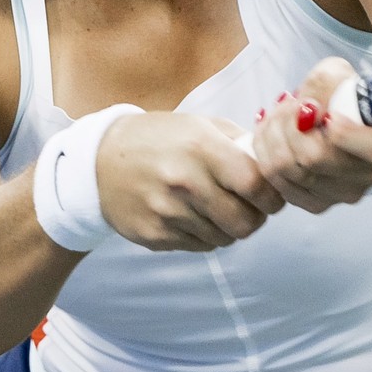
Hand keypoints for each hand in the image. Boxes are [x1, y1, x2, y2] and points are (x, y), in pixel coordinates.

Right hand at [96, 112, 285, 251]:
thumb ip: (238, 142)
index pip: (256, 185)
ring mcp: (168, 212)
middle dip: (255, 217)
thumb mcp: (198, 124)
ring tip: (217, 208)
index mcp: (201, 147)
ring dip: (229, 227)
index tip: (271, 196)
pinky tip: (193, 216)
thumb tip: (273, 163)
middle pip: (245, 221)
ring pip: (224, 238)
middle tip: (250, 208)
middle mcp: (185, 181)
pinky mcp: (155, 236)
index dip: (271, 196)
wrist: (99, 161)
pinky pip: (200, 246)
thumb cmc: (157, 139)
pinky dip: (205, 235)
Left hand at [251, 57, 371, 212]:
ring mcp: (345, 194)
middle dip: (288, 123)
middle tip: (286, 101)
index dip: (342, 131)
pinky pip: (279, 183)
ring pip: (290, 171)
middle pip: (315, 158)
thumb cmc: (352, 100)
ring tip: (273, 113)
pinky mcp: (319, 204)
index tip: (318, 107)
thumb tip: (305, 102)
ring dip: (271, 135)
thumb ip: (327, 82)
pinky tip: (268, 133)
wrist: (355, 132)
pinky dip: (266, 153)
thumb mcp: (345, 77)